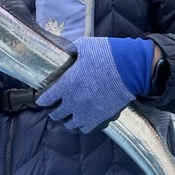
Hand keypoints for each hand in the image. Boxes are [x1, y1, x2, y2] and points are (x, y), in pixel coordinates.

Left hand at [37, 36, 155, 132]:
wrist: (132, 68)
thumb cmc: (108, 54)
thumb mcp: (85, 46)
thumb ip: (71, 51)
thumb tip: (66, 52)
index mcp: (66, 84)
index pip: (45, 99)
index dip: (43, 99)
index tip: (44, 98)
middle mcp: (73, 101)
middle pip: (56, 115)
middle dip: (54, 110)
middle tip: (57, 106)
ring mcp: (86, 112)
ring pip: (69, 124)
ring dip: (68, 119)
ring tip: (71, 114)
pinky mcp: (100, 118)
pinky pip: (85, 128)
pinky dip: (83, 124)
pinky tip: (85, 117)